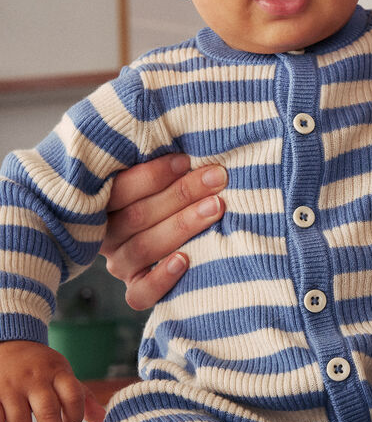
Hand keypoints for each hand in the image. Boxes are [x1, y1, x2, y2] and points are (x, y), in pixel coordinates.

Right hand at [0, 341, 103, 421]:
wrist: (11, 343)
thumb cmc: (41, 365)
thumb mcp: (63, 372)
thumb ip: (81, 395)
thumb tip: (101, 418)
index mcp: (58, 372)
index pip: (74, 395)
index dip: (76, 414)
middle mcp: (35, 380)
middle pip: (48, 412)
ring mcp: (12, 388)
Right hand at [100, 153, 226, 310]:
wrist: (173, 226)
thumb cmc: (170, 187)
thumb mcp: (163, 170)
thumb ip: (167, 159)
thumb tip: (192, 128)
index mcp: (104, 200)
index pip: (120, 188)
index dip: (154, 175)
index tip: (186, 159)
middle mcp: (107, 233)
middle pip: (139, 215)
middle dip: (182, 193)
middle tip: (217, 177)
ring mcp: (120, 263)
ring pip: (144, 247)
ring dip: (183, 225)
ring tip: (216, 207)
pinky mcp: (135, 289)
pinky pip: (141, 293)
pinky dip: (162, 277)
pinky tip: (185, 260)